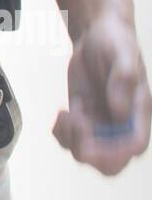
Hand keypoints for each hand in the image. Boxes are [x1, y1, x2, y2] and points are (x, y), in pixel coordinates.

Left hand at [52, 15, 151, 174]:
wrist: (97, 34)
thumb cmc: (116, 42)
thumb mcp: (122, 55)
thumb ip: (123, 80)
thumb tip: (119, 111)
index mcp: (138, 114)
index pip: (133, 147)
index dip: (113, 150)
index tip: (90, 130)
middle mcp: (122, 127)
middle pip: (110, 165)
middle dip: (88, 151)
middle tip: (77, 122)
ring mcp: (101, 126)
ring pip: (86, 156)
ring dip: (71, 140)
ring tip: (68, 113)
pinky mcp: (83, 121)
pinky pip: (71, 142)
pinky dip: (61, 134)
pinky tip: (62, 113)